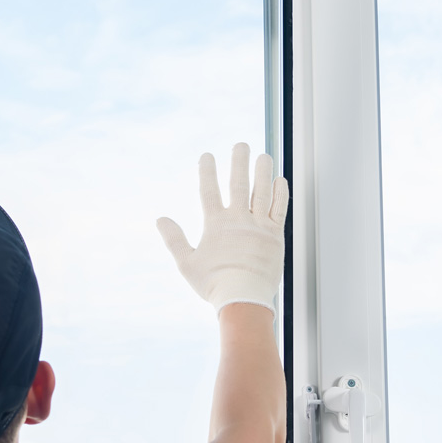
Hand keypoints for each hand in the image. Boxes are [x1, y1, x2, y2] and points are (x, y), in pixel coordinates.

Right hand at [156, 143, 288, 313]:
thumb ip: (174, 239)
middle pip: (239, 184)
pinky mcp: (276, 236)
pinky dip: (281, 194)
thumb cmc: (213, 284)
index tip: (207, 156)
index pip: (209, 191)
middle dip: (239, 162)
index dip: (207, 171)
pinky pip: (280, 209)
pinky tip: (280, 181)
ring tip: (264, 155)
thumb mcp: (187, 263)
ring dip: (263, 172)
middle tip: (240, 145)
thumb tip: (160, 219)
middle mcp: (239, 220)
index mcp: (216, 225)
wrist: (244, 297)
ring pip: (262, 192)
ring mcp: (259, 226)